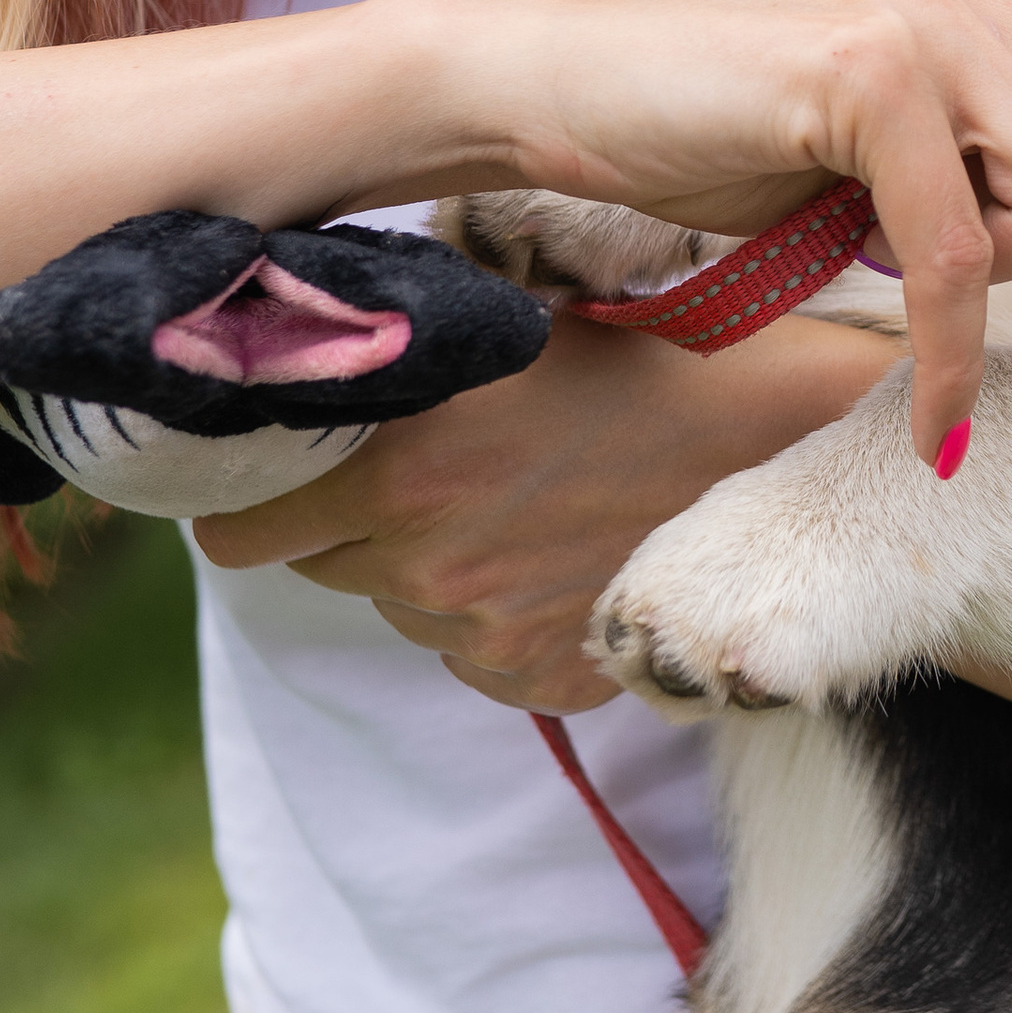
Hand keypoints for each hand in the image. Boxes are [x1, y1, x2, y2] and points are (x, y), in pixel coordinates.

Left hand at [192, 305, 898, 710]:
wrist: (775, 436)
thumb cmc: (633, 355)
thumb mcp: (493, 332)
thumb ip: (386, 367)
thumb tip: (282, 357)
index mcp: (401, 470)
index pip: (236, 535)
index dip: (249, 501)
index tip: (270, 478)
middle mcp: (431, 564)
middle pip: (314, 570)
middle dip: (342, 524)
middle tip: (415, 471)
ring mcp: (491, 636)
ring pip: (400, 610)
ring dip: (424, 566)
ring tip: (511, 500)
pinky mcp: (548, 680)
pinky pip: (472, 656)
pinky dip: (493, 617)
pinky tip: (554, 553)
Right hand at [491, 0, 1011, 458]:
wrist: (574, 86)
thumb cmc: (733, 124)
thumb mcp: (911, 138)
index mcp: (1011, 4)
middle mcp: (988, 0)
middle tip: (987, 265)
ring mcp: (931, 30)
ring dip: (1011, 274)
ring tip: (914, 270)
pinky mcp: (865, 80)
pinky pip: (960, 257)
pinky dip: (951, 363)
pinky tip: (933, 420)